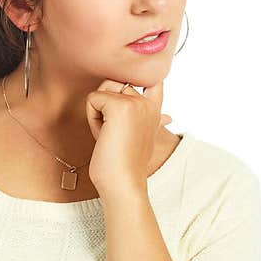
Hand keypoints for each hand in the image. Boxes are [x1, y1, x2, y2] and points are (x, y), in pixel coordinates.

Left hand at [84, 78, 170, 195]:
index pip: (151, 78)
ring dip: (98, 113)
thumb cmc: (125, 165)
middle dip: (106, 107)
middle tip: (114, 135)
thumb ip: (149, 121)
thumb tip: (168, 118)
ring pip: (102, 90)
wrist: (123, 183)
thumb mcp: (141, 137)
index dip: (136, 77)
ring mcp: (136, 102)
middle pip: (114, 83)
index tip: (134, 89)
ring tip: (110, 135)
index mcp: (155, 110)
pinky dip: (92, 119)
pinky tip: (104, 136)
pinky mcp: (120, 106)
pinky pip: (93, 99)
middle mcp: (148, 102)